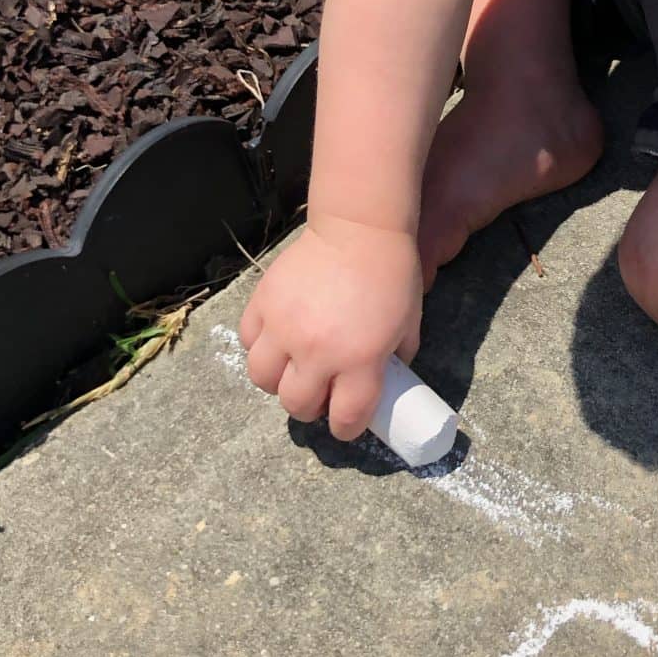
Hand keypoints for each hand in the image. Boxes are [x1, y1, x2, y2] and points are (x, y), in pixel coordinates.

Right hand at [238, 214, 422, 440]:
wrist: (359, 228)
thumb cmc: (392, 275)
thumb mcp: (409, 325)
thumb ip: (395, 359)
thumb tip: (383, 381)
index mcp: (359, 360)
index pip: (345, 418)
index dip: (346, 428)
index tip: (345, 422)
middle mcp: (317, 351)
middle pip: (298, 406)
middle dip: (310, 407)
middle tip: (319, 391)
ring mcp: (284, 327)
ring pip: (263, 380)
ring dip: (279, 380)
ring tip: (294, 366)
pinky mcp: (263, 304)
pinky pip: (249, 342)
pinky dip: (261, 346)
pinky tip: (278, 337)